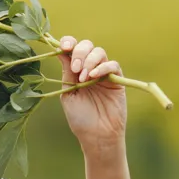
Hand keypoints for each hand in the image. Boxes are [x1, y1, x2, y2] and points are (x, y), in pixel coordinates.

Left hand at [56, 35, 127, 149]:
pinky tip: (93, 77)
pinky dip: (102, 67)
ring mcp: (103, 73)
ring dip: (89, 61)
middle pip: (86, 46)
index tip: (64, 47)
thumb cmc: (80, 118)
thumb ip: (67, 74)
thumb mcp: (68, 94)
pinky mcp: (117, 79)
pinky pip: (112, 64)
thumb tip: (61, 52)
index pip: (72, 49)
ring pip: (99, 52)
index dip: (68, 42)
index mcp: (74, 71)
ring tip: (84, 78)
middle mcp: (89, 68)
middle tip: (76, 69)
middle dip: (79, 53)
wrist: (97, 136)